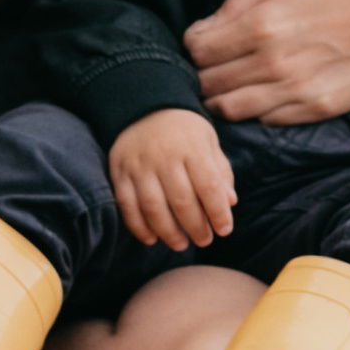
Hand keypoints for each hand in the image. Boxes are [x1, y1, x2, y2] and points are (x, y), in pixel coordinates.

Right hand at [108, 107, 235, 251]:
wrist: (143, 105)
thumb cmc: (184, 130)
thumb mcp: (208, 141)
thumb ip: (220, 172)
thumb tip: (230, 202)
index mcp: (191, 147)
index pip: (208, 186)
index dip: (218, 213)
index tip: (224, 230)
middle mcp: (164, 155)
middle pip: (181, 201)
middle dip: (196, 227)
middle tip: (204, 240)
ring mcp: (138, 164)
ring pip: (153, 207)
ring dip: (168, 232)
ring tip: (181, 244)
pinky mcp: (119, 170)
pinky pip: (126, 204)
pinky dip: (138, 226)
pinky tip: (151, 239)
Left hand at [187, 0, 349, 124]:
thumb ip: (237, 3)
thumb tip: (203, 28)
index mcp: (261, 24)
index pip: (198, 50)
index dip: (193, 48)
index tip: (202, 44)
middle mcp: (274, 62)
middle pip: (210, 82)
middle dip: (203, 75)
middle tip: (212, 67)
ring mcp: (297, 91)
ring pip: (232, 109)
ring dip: (221, 99)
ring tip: (229, 86)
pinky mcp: (317, 110)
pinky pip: (267, 120)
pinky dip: (255, 110)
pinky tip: (262, 93)